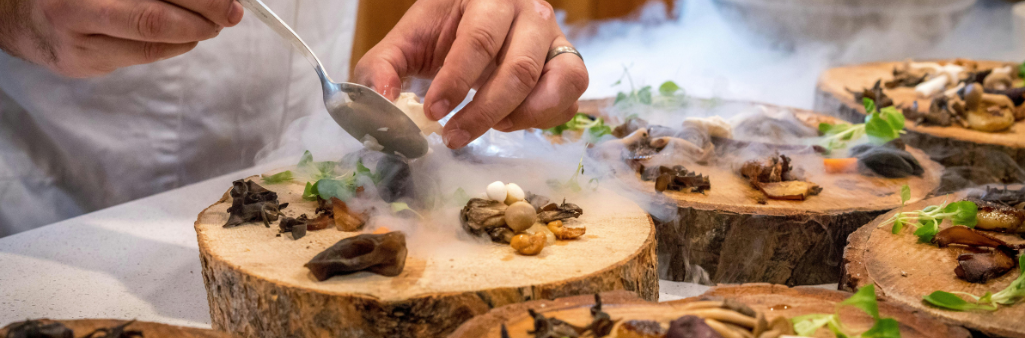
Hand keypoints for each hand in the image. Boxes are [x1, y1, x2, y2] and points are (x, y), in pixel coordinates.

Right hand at [0, 0, 242, 76]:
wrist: (26, 17)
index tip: (226, 0)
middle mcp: (76, 11)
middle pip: (152, 19)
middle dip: (202, 16)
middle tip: (229, 14)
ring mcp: (78, 43)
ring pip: (151, 44)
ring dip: (192, 34)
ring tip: (210, 24)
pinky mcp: (84, 66)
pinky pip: (141, 57)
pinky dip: (172, 46)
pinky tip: (184, 36)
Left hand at [354, 0, 588, 148]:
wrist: (472, 25)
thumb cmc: (441, 33)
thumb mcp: (406, 42)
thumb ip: (382, 68)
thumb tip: (382, 102)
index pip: (478, 40)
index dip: (456, 81)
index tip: (433, 113)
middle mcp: (529, 12)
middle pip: (518, 68)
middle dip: (483, 112)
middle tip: (453, 137)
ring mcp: (555, 38)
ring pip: (556, 83)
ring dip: (519, 117)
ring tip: (489, 127)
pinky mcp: (569, 64)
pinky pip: (570, 98)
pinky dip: (543, 119)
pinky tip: (510, 120)